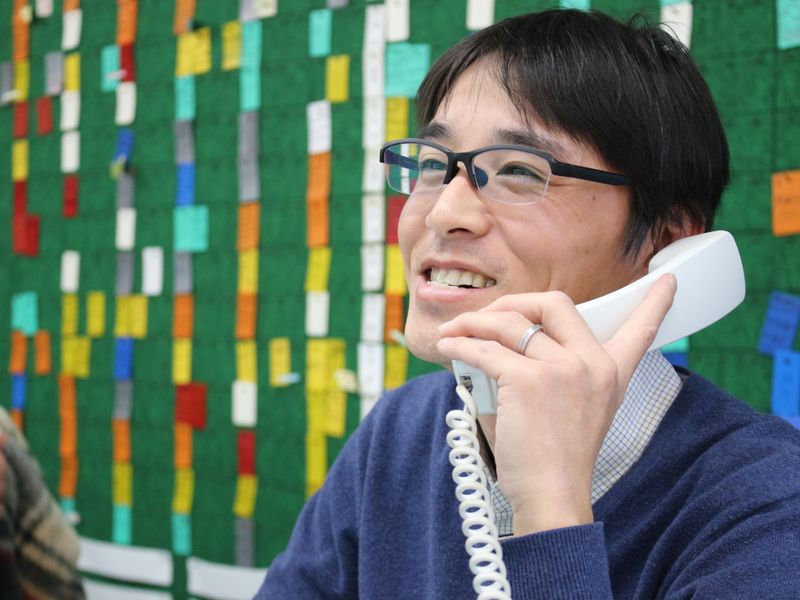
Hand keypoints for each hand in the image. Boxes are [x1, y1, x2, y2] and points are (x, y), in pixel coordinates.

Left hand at [435, 274, 676, 534]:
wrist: (553, 497)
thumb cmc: (554, 460)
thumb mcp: (571, 410)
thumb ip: (547, 372)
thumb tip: (491, 344)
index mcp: (610, 373)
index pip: (640, 331)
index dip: (654, 304)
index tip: (668, 281)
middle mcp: (592, 364)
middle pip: (553, 303)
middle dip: (514, 303)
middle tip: (487, 319)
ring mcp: (562, 369)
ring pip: (509, 324)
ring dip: (474, 324)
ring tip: (455, 332)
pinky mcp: (528, 380)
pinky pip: (485, 351)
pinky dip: (461, 347)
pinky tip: (449, 347)